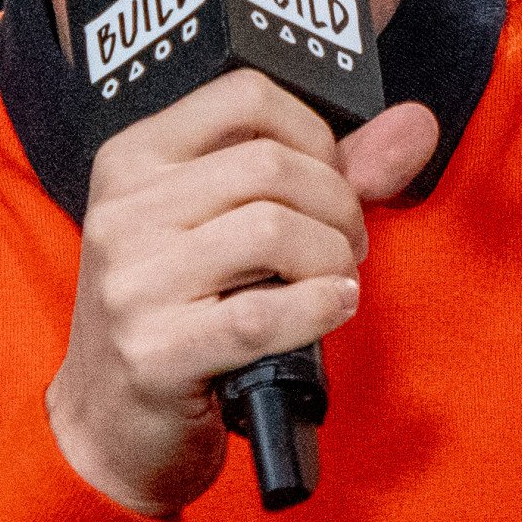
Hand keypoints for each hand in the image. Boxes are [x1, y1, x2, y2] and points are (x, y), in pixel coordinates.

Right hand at [46, 70, 440, 517]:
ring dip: (333, 259)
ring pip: (274, 230)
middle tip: (345, 246)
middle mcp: (124, 210)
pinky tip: (329, 311)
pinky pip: (264, 314)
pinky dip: (319, 308)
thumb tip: (414, 126)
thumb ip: (325, 172)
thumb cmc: (177, 317)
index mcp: (133, 160)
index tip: (331, 178)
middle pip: (272, 164)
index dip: (316, 133)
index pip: (245, 95)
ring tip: (333, 281)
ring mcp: (133, 281)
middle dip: (339, 206)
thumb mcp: (227, 227)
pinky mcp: (153, 351)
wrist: (107, 426)